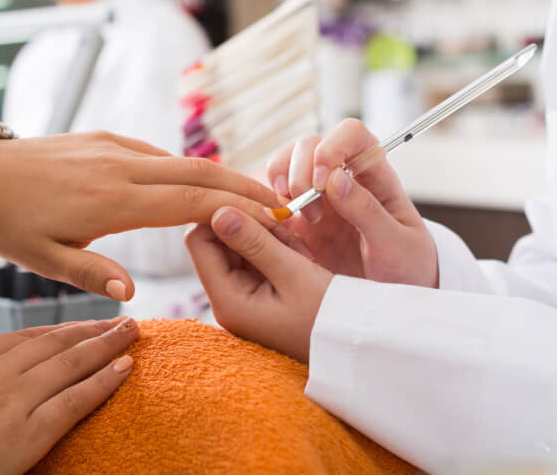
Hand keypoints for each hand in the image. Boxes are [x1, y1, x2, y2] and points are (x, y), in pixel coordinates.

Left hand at [0, 130, 278, 299]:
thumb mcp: (44, 261)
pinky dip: (187, 168)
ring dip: (221, 175)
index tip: (274, 219)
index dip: (238, 209)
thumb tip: (132, 296)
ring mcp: (114, 148)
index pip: (192, 202)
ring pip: (181, 159)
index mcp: (112, 201)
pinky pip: (156, 153)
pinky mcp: (105, 139)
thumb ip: (93, 274)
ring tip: (252, 197)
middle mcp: (121, 167)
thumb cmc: (10, 223)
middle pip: (200, 172)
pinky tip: (198, 183)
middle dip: (247, 186)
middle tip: (284, 204)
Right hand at [0, 316, 138, 474]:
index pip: (27, 336)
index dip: (63, 330)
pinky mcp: (23, 435)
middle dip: (92, 330)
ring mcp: (10, 401)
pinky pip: (73, 402)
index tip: (85, 325)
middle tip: (123, 319)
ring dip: (106, 346)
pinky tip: (124, 369)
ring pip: (70, 364)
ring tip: (132, 335)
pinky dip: (102, 382)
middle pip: (55, 343)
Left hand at [186, 208, 331, 362]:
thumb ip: (254, 241)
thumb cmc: (330, 317)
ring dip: (270, 237)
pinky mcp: (260, 293)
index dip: (221, 214)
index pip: (198, 240)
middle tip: (287, 230)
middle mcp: (228, 300)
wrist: (358, 349)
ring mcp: (244, 297)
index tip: (259, 207)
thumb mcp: (294, 274)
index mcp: (227, 300)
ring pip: (241, 244)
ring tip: (302, 253)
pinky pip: (258, 256)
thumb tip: (216, 211)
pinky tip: (304, 259)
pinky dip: (279, 249)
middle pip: (218, 240)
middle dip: (251, 226)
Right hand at [266, 119, 437, 287]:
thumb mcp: (396, 244)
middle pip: (309, 145)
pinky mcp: (297, 218)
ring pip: (285, 163)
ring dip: (280, 184)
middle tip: (310, 213)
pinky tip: (276, 228)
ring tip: (292, 217)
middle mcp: (342, 177)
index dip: (332, 147)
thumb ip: (368, 211)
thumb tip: (335, 179)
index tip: (321, 180)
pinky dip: (265, 205)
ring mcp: (317, 196)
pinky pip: (271, 196)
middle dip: (300, 173)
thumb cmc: (407, 266)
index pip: (351, 134)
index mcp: (375, 174)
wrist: (392, 297)